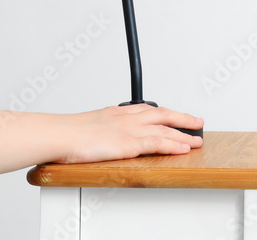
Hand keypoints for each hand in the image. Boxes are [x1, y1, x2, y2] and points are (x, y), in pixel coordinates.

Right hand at [56, 104, 203, 163]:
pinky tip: (184, 147)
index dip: (164, 113)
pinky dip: (174, 144)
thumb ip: (98, 130)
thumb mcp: (86, 126)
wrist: (59, 134)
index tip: (174, 114)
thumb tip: (96, 138)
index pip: (147, 109)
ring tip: (197, 139)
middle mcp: (126, 118)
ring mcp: (129, 129)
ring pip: (165, 128)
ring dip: (184, 133)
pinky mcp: (129, 143)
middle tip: (197, 121)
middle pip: (163, 114)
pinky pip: (158, 143)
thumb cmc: (65, 133)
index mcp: (116, 112)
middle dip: (182, 118)